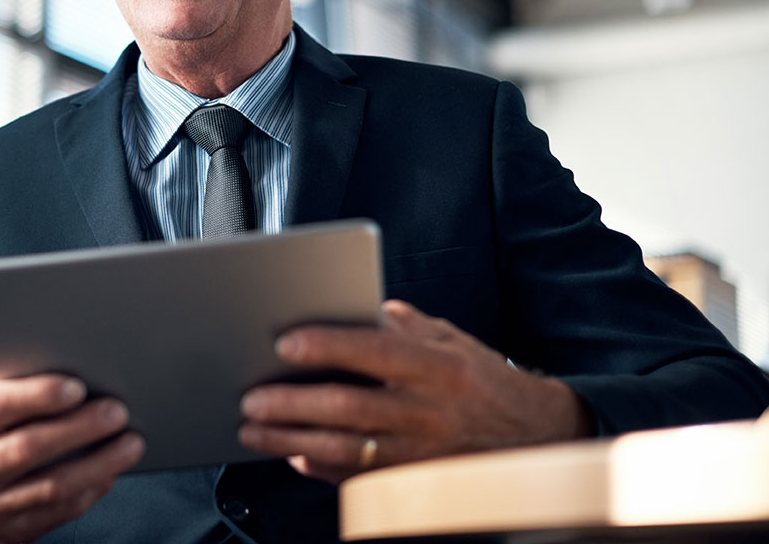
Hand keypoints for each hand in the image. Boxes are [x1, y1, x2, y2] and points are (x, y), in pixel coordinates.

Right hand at [0, 345, 144, 543]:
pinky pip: (56, 513)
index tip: (75, 385)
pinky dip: (88, 491)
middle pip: (26, 448)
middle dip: (77, 428)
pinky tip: (112, 471)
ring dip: (97, 463)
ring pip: (49, 486)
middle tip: (117, 409)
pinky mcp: (9, 532)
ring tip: (131, 441)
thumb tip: (7, 346)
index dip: (37, 395)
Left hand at [237, 299, 590, 483]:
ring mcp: (424, 453)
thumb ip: (403, 324)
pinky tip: (293, 454)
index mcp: (438, 367)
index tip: (284, 343)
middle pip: (350, 408)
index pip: (375, 351)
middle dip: (293, 403)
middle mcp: (431, 412)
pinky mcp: (418, 482)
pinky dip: (322, 468)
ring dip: (293, 439)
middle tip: (251, 398)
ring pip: (347, 449)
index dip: (327, 346)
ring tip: (253, 430)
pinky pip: (361, 478)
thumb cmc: (483, 381)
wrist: (538, 436)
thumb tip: (357, 306)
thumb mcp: (451, 340)